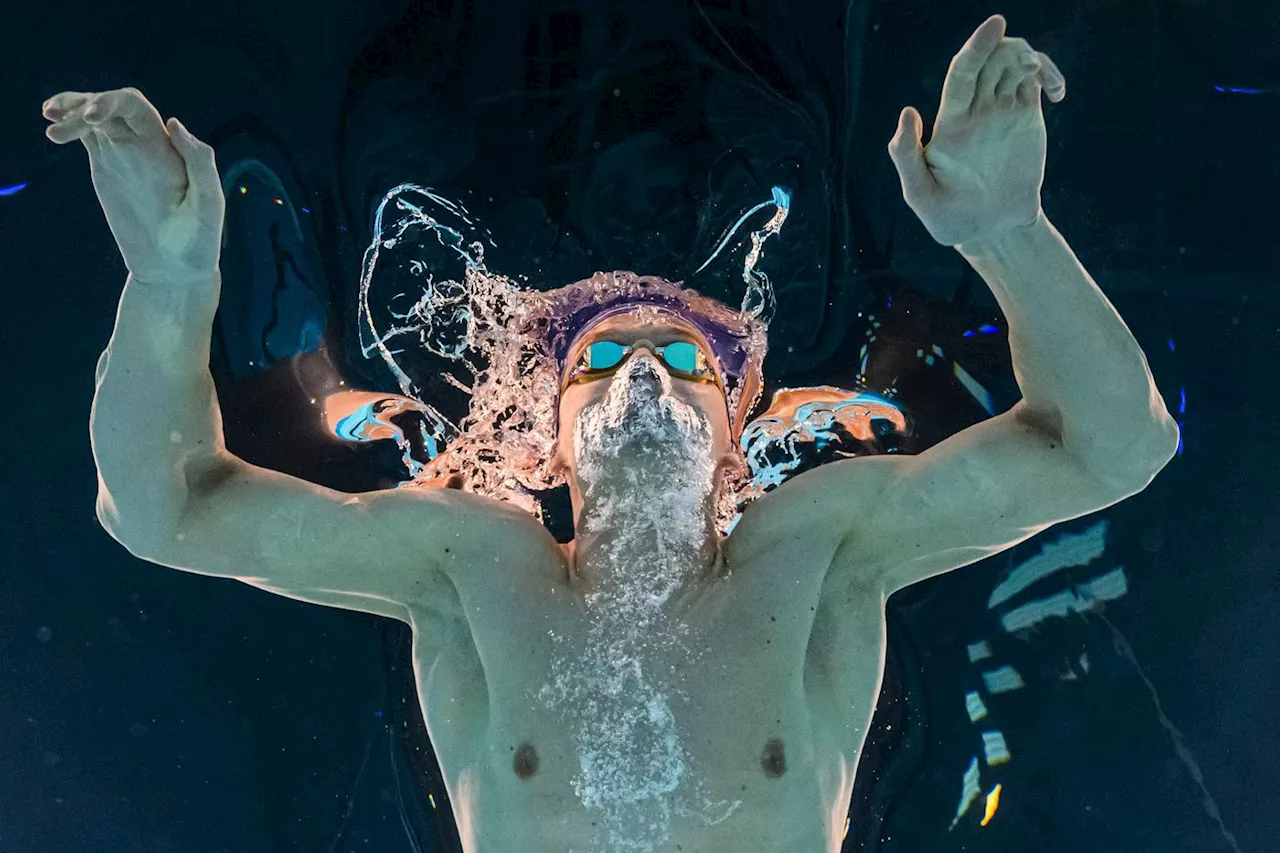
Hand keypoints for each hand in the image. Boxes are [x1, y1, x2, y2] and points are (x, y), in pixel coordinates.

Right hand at [43, 87, 225, 283]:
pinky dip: (70, 128)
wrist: (173, 269)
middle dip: (83, 102)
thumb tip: (172, 122)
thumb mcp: (209, 205)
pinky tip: (53, 132)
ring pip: (94, 119)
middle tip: (55, 115)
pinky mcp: (108, 170)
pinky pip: (87, 138)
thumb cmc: (199, 241)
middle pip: (109, 105)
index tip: (90, 118)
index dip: (110, 102)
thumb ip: (199, 163)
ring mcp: (125, 155)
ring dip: (71, 109)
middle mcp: (145, 144)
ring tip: (49, 117)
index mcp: (167, 147)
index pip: (134, 106)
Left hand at [887, 15, 1065, 247]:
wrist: (989, 232)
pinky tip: (1057, 92)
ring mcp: (1002, 111)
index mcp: (950, 121)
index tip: (995, 24)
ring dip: (1031, 58)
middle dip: (1009, 49)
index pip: (963, 71)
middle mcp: (975, 110)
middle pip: (992, 59)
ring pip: (1014, 64)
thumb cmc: (948, 218)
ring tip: (1043, 81)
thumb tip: (907, 111)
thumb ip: (906, 157)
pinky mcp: (1026, 118)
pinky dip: (1049, 74)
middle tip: (1028, 69)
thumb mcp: (920, 195)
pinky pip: (1036, 82)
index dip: (977, 46)